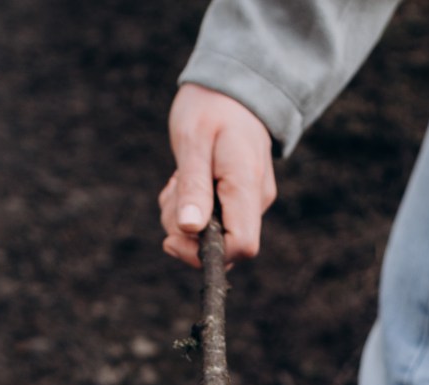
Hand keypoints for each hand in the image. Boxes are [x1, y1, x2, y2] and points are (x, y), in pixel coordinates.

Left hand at [159, 83, 276, 267]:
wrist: (232, 85)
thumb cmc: (210, 107)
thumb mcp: (193, 141)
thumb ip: (194, 186)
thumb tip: (190, 229)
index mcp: (247, 185)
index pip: (241, 246)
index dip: (206, 254)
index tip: (172, 237)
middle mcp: (256, 199)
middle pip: (222, 247)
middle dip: (185, 233)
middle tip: (173, 192)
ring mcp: (250, 201)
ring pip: (212, 236)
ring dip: (182, 219)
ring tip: (178, 181)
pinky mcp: (239, 201)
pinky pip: (211, 223)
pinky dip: (189, 211)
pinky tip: (184, 183)